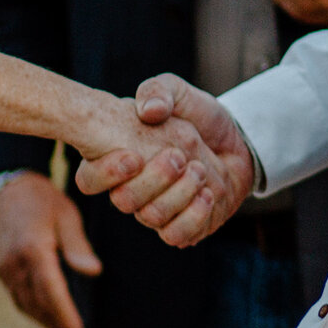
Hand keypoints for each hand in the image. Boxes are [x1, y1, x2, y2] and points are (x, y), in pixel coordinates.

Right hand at [0, 172, 101, 327]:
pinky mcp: (0, 272)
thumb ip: (77, 245)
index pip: (51, 292)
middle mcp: (14, 264)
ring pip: (27, 306)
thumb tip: (93, 272)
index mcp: (32, 248)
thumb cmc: (40, 198)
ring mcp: (4, 270)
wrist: (1, 190)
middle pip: (39, 305)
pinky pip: (19, 299)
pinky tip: (52, 319)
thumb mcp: (65, 214)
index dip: (67, 317)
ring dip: (48, 324)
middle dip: (60, 326)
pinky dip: (36, 312)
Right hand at [71, 74, 256, 246]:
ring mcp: (155, 211)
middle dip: (153, 179)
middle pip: (123, 201)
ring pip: (151, 217)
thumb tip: (149, 111)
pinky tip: (207, 194)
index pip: (89, 179)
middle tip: (178, 156)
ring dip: (179, 193)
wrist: (238, 141)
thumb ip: (159, 91)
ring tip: (200, 169)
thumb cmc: (199, 117)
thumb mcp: (179, 93)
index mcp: (119, 159)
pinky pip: (176, 236)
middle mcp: (132, 190)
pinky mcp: (182, 228)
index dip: (105, 174)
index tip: (134, 156)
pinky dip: (193, 215)